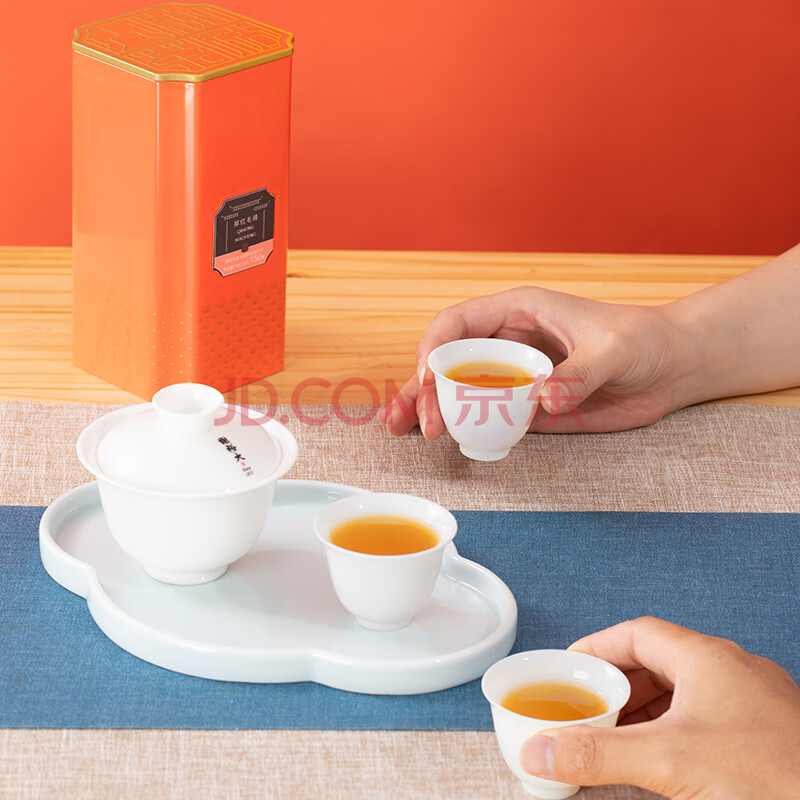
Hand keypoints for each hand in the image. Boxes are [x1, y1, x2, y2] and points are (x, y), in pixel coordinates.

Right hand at [380, 287, 691, 435]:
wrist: (669, 367)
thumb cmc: (642, 340)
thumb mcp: (614, 350)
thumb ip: (579, 373)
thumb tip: (543, 401)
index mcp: (518, 311)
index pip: (458, 322)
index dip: (434, 348)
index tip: (428, 380)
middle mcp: (507, 342)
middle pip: (447, 359)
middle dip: (422, 387)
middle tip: (422, 423)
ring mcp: (513, 376)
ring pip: (456, 388)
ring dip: (428, 407)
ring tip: (404, 430)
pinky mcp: (525, 405)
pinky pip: (484, 414)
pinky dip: (460, 427)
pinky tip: (442, 440)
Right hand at [519, 617, 799, 799]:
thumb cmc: (774, 776)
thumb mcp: (670, 760)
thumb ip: (599, 753)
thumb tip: (542, 750)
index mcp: (707, 658)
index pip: (637, 633)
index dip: (598, 648)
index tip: (570, 668)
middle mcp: (732, 672)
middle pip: (658, 663)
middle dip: (617, 687)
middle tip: (587, 710)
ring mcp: (753, 705)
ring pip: (684, 694)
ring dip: (645, 714)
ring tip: (617, 739)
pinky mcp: (766, 737)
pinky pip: (707, 721)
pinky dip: (674, 735)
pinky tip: (663, 764)